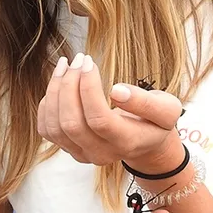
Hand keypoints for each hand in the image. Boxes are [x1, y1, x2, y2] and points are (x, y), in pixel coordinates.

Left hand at [37, 54, 183, 166]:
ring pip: (54, 126)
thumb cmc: (155, 120)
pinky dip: (48, 103)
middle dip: (69, 86)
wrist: (143, 141)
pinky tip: (60, 84)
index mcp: (126, 143)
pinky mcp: (67, 148)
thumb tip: (117, 90)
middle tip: (78, 59)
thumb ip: (146, 102)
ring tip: (66, 64)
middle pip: (71, 124)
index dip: (89, 89)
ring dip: (55, 90)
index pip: (99, 120)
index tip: (90, 62)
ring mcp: (80, 153)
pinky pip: (46, 128)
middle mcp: (100, 154)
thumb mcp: (166, 109)